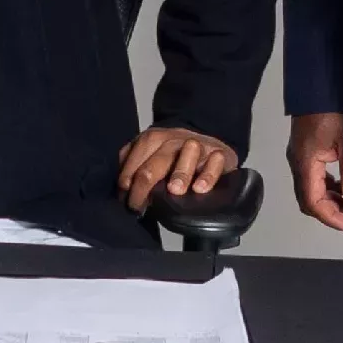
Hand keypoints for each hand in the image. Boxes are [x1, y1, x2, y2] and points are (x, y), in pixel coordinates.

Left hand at [116, 126, 235, 212]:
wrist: (206, 136)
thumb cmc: (173, 154)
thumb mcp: (150, 154)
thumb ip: (134, 167)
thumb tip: (123, 192)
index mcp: (151, 139)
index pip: (135, 163)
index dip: (128, 186)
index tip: (128, 205)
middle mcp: (173, 140)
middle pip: (157, 161)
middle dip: (145, 184)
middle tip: (139, 205)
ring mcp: (197, 145)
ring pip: (188, 153)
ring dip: (180, 173)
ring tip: (175, 190)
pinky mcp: (219, 154)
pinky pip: (215, 162)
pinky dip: (208, 175)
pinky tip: (200, 188)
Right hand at [287, 112, 342, 233]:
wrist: (324, 77)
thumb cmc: (336, 107)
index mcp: (305, 162)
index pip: (313, 203)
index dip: (332, 218)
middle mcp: (298, 161)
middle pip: (310, 199)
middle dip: (334, 212)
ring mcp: (301, 154)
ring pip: (313, 189)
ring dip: (334, 200)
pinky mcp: (308, 147)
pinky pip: (316, 176)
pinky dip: (332, 187)